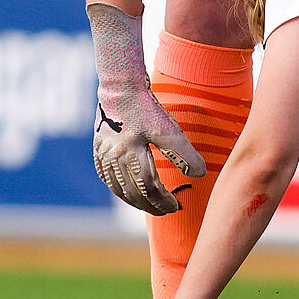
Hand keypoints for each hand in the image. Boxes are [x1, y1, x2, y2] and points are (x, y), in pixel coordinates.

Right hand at [89, 4, 205, 214]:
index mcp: (132, 153)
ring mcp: (103, 155)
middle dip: (151, 206)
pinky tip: (129, 193)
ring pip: (118, 188)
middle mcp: (114, 158)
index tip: (176, 206)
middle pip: (133, 192)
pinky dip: (120, 190)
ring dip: (135, 201)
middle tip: (165, 212)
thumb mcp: (169, 129)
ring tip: (150, 206)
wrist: (119, 87)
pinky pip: (107, 178)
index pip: (149, 187)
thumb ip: (184, 154)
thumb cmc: (146, 107)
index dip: (163, 200)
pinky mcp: (98, 151)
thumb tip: (200, 174)